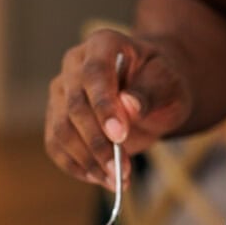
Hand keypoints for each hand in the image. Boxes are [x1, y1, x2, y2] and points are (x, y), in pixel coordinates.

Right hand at [44, 28, 191, 187]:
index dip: (104, 105)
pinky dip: (76, 167)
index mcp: (103, 44)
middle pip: (74, 106)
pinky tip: (100, 179)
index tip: (120, 135)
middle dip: (97, 144)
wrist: (154, 89)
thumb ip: (150, 92)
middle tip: (122, 171)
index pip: (94, 73)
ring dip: (87, 161)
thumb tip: (128, 105)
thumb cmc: (162, 81)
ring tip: (117, 181)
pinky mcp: (57, 117)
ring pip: (61, 130)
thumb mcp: (170, 83)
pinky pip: (56, 145)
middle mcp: (74, 65)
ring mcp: (62, 92)